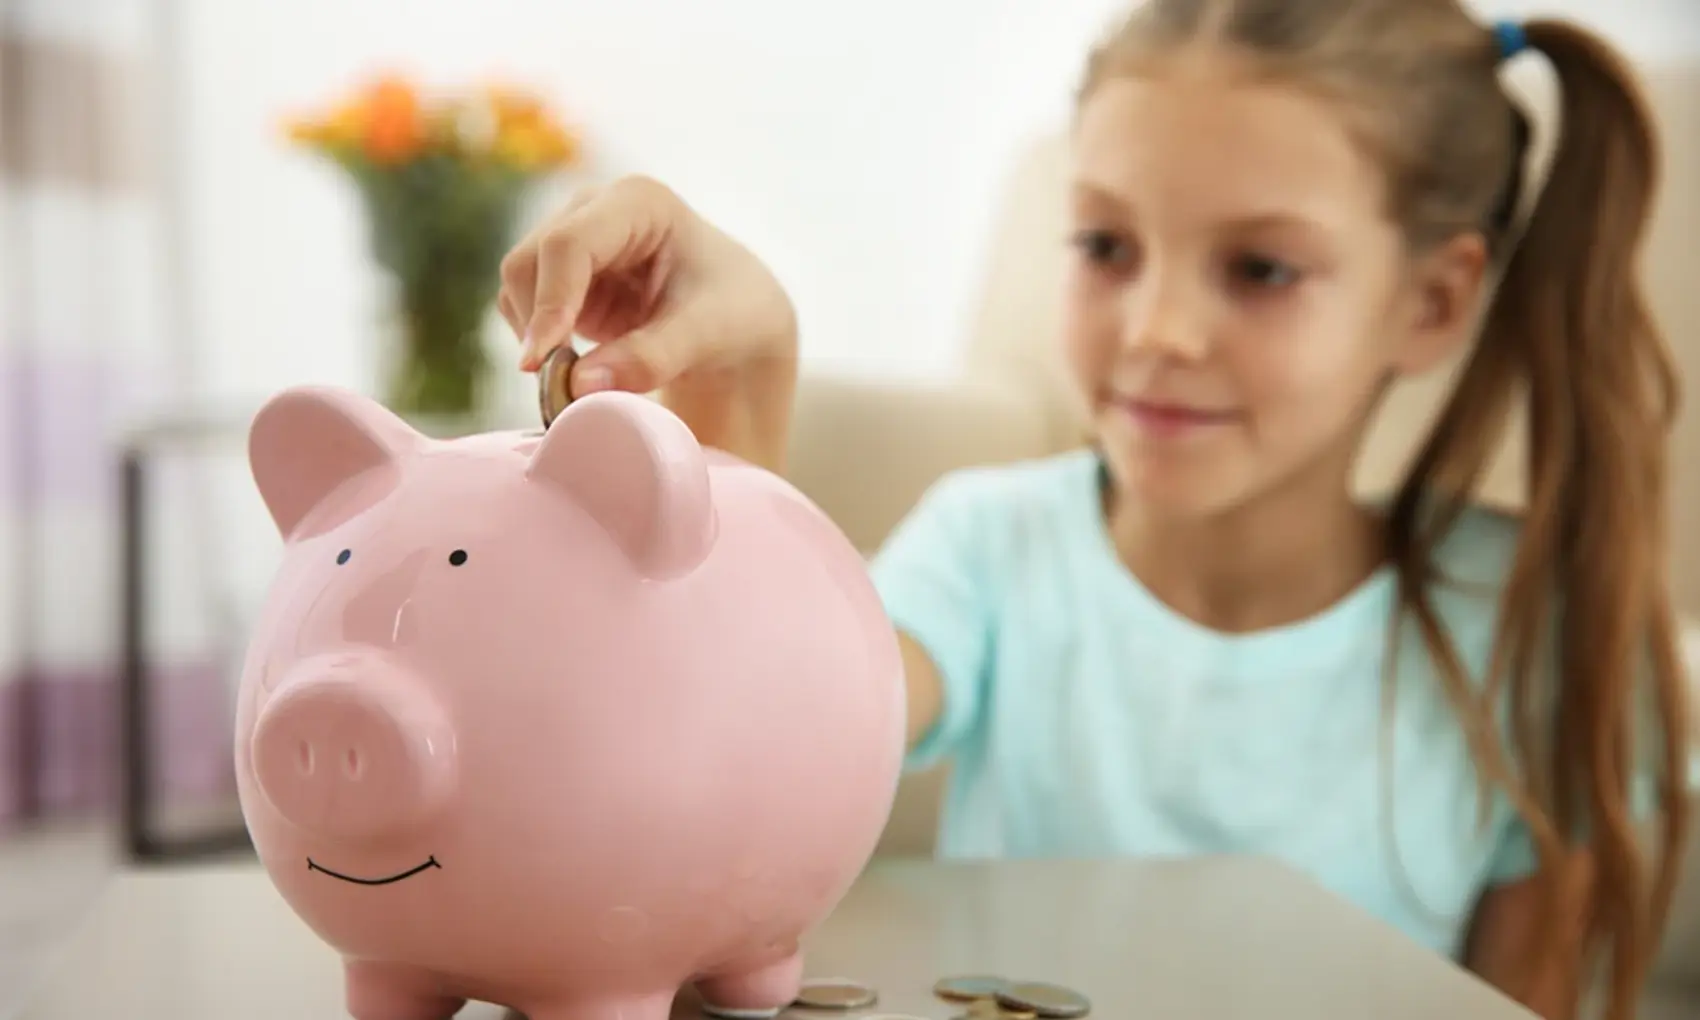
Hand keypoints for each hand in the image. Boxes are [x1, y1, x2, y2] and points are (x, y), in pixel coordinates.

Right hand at [498, 175, 796, 398]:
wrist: (738, 321)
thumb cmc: (734, 313)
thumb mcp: (706, 335)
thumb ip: (649, 358)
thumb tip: (579, 385)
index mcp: (639, 202)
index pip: (568, 244)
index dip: (549, 303)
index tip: (541, 361)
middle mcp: (595, 209)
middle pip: (529, 261)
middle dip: (537, 323)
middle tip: (562, 385)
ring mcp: (573, 239)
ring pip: (517, 284)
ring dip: (535, 335)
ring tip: (580, 377)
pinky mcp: (562, 277)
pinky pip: (524, 307)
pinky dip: (539, 342)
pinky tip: (576, 366)